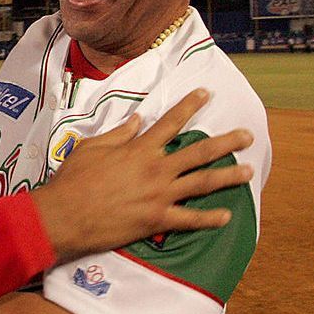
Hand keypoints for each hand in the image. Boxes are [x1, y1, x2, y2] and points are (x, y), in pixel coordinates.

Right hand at [30, 88, 253, 262]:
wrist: (64, 215)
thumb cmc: (73, 180)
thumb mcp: (91, 148)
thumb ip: (118, 133)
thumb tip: (137, 118)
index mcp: (139, 148)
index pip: (171, 122)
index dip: (189, 105)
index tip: (206, 93)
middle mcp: (155, 169)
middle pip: (198, 152)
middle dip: (226, 142)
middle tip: (247, 136)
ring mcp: (159, 196)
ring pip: (202, 183)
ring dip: (228, 177)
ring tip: (248, 172)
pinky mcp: (156, 220)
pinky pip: (190, 220)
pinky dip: (209, 219)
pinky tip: (227, 216)